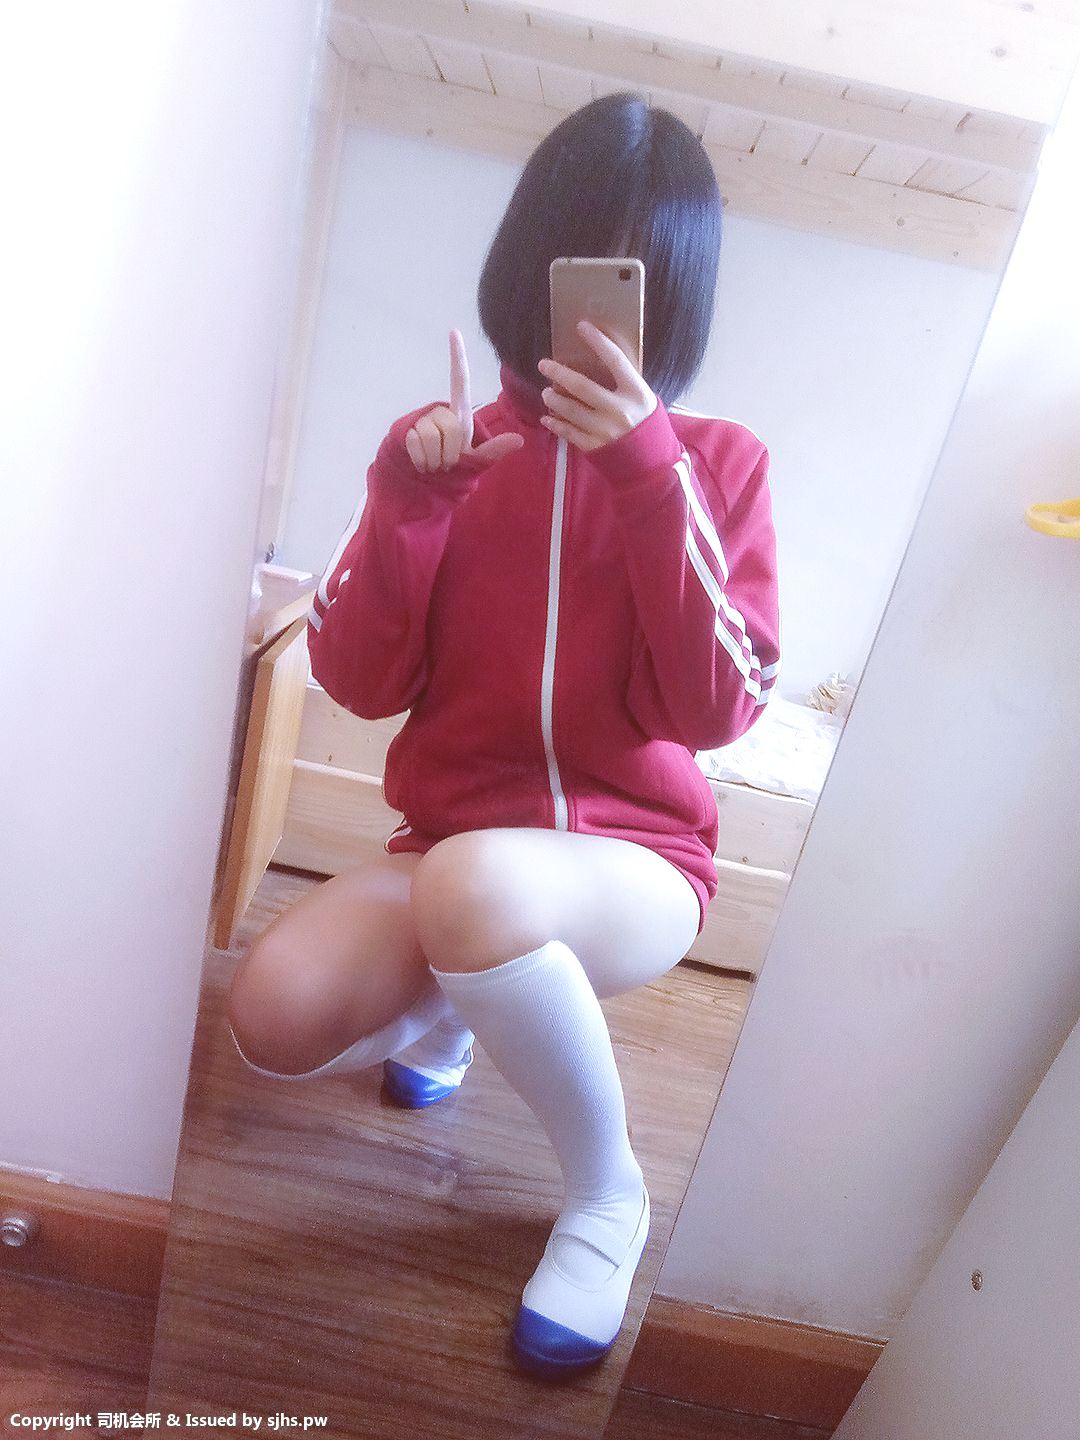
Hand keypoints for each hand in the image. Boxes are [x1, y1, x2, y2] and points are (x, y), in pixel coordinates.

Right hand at [405, 329, 523, 472]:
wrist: (427, 478)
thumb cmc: (455, 465)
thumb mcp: (477, 459)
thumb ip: (495, 450)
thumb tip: (519, 440)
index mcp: (460, 413)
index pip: (460, 381)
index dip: (458, 357)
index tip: (454, 332)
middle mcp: (440, 411)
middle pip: (452, 428)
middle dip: (452, 453)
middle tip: (449, 461)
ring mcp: (422, 419)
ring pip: (433, 438)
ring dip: (437, 459)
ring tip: (436, 463)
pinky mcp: (407, 430)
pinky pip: (418, 445)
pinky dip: (423, 460)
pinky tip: (423, 463)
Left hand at [536, 319, 657, 450]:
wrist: (652, 462)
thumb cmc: (646, 424)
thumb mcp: (643, 399)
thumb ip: (624, 383)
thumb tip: (598, 360)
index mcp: (636, 392)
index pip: (615, 360)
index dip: (598, 341)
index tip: (581, 326)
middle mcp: (620, 410)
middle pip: (582, 386)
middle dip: (559, 373)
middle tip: (544, 365)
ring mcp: (605, 430)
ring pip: (570, 410)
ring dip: (554, 399)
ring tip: (546, 393)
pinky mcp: (594, 447)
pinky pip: (568, 432)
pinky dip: (555, 424)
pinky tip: (547, 418)